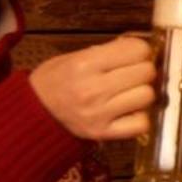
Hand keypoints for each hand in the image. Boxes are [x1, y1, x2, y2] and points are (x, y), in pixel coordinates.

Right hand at [28, 34, 154, 141]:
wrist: (34, 112)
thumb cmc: (55, 80)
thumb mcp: (73, 57)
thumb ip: (105, 52)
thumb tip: (139, 48)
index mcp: (85, 64)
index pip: (137, 50)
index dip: (140, 50)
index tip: (134, 54)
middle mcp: (93, 89)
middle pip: (146, 72)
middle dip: (143, 69)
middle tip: (132, 73)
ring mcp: (99, 113)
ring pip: (147, 96)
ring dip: (142, 92)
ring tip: (128, 92)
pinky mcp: (103, 133)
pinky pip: (141, 124)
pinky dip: (140, 117)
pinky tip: (128, 111)